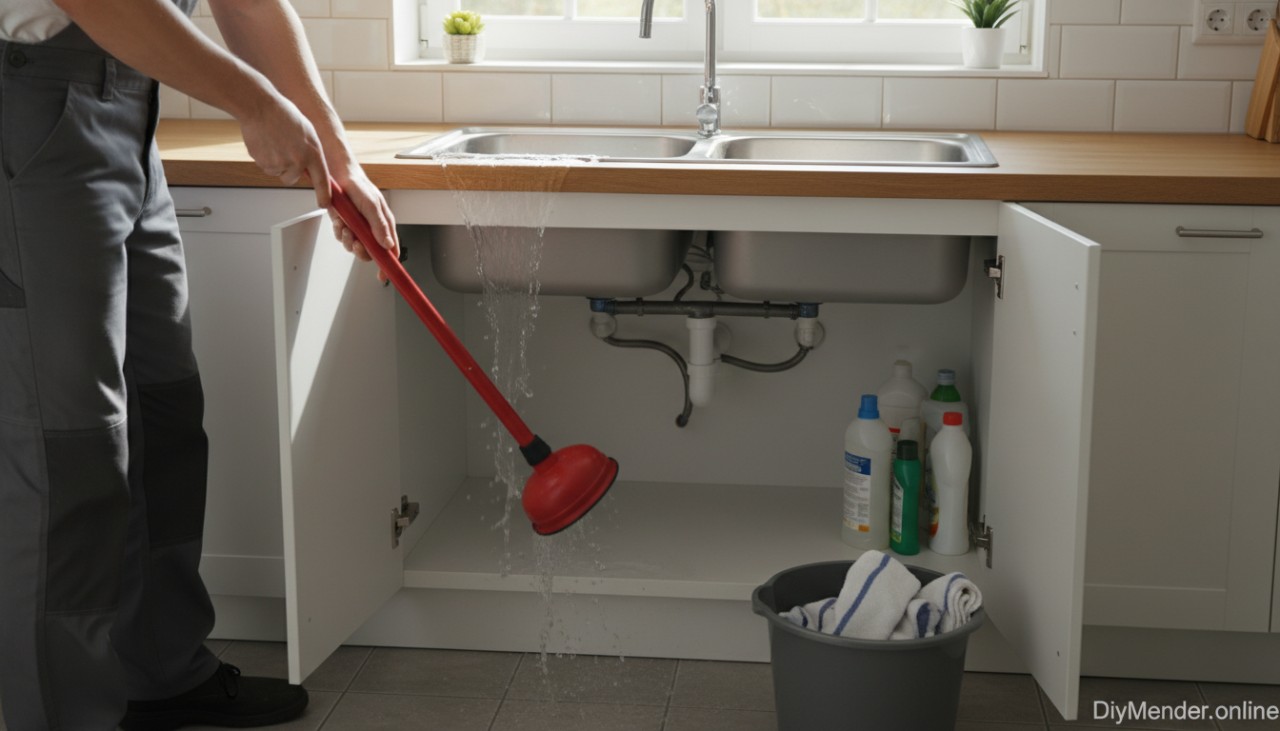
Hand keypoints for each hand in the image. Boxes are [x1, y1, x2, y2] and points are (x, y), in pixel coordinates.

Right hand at [238, 91, 330, 207]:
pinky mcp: (263, 163)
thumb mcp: (308, 132)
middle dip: (289, 169)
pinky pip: (265, 166)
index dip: (323, 194)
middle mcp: (297, 162)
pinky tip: (265, 142)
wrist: (259, 107)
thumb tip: (309, 167)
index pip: (322, 180)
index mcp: (312, 153)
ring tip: (274, 141)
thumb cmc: (283, 114)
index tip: (325, 204)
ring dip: (276, 162)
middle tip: (284, 149)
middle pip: (293, 178)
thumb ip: (311, 152)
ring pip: (278, 172)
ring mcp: (279, 164)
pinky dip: (265, 157)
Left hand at [328, 166, 398, 283]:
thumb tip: (388, 245)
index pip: (391, 250)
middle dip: (361, 250)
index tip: (383, 276)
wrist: (338, 175)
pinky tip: (339, 220)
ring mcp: (359, 228)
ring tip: (345, 226)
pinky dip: (338, 232)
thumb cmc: (359, 186)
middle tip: (356, 242)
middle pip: (370, 252)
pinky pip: (341, 237)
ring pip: (354, 246)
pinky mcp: (346, 225)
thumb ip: (379, 226)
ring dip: (347, 239)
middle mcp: (373, 229)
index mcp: (384, 225)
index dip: (388, 264)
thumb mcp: (372, 206)